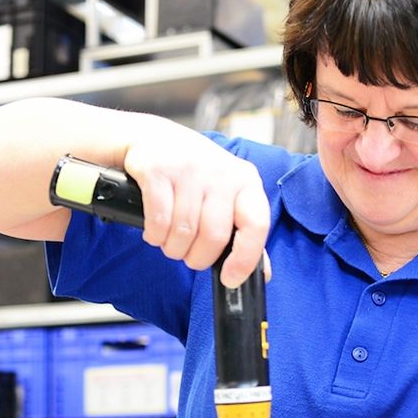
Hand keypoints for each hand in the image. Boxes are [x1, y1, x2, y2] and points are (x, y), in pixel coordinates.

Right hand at [122, 124, 269, 287]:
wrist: (153, 138)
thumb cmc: (195, 174)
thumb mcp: (227, 195)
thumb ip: (245, 233)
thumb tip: (263, 273)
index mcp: (246, 181)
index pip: (257, 224)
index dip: (245, 258)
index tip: (230, 278)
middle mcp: (221, 173)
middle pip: (214, 235)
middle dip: (197, 258)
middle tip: (190, 256)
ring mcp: (190, 170)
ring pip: (184, 231)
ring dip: (174, 248)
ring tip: (171, 243)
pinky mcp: (158, 170)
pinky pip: (159, 220)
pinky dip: (155, 236)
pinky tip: (155, 233)